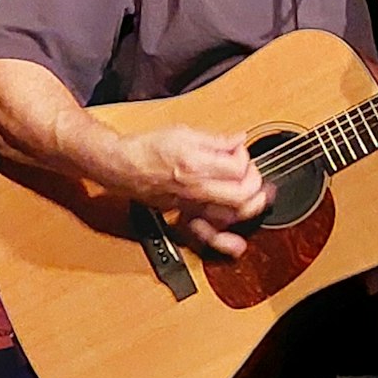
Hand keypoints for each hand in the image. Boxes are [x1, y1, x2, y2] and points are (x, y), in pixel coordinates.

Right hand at [112, 127, 270, 258]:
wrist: (121, 166)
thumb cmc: (146, 149)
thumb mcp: (182, 133)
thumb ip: (215, 140)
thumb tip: (238, 140)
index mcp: (196, 165)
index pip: (238, 167)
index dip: (245, 158)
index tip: (238, 151)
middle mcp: (196, 190)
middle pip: (241, 196)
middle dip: (255, 185)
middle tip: (251, 175)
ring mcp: (190, 206)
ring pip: (229, 218)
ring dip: (248, 210)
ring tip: (256, 199)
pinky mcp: (183, 214)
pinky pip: (206, 233)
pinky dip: (223, 239)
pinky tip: (235, 245)